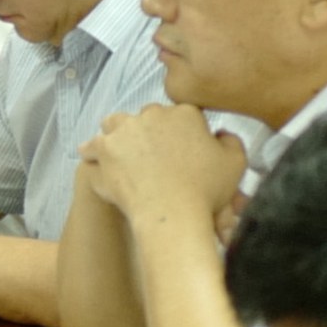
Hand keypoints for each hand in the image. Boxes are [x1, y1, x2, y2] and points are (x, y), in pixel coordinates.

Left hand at [77, 104, 246, 232]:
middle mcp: (152, 115)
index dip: (178, 129)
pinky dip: (92, 153)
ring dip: (116, 134)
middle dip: (147, 131)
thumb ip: (231, 141)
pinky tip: (92, 159)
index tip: (177, 145)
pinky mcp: (104, 150)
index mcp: (185, 114)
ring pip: (115, 124)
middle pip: (146, 117)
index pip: (179, 114)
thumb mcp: (235, 163)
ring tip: (118, 150)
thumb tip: (220, 134)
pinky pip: (92, 148)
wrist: (173, 213)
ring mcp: (124, 130)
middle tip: (149, 153)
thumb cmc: (205, 191)